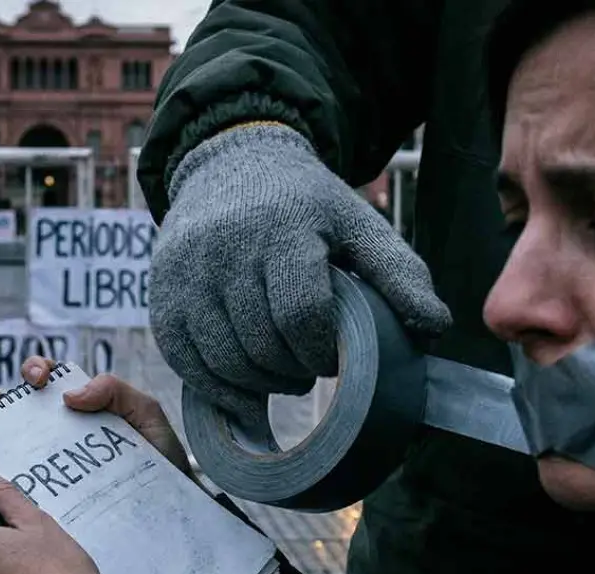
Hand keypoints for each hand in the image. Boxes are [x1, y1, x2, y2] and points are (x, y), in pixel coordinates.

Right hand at [0, 356, 201, 484]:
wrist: (168, 509)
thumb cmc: (159, 457)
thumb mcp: (146, 415)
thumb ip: (117, 391)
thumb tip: (71, 394)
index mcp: (79, 404)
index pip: (47, 379)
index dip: (34, 370)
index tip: (37, 381)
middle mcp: (57, 428)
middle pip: (14, 405)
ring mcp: (48, 458)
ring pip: (4, 436)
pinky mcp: (44, 489)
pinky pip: (11, 476)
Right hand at [150, 122, 450, 426]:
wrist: (228, 164)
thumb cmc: (303, 204)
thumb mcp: (357, 223)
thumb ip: (399, 273)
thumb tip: (434, 329)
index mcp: (281, 228)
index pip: (300, 314)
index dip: (321, 352)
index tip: (333, 358)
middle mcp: (225, 248)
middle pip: (262, 345)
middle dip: (293, 372)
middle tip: (309, 368)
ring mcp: (186, 273)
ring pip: (223, 360)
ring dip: (259, 383)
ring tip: (282, 375)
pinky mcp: (160, 294)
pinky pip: (184, 362)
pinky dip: (216, 387)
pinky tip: (244, 387)